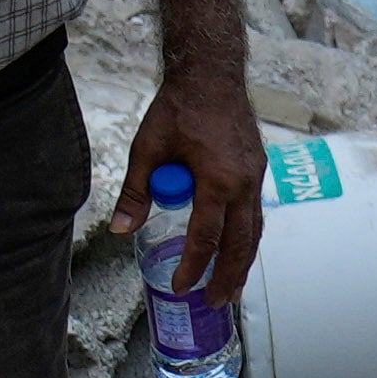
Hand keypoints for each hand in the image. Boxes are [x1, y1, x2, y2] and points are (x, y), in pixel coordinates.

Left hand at [128, 72, 263, 304]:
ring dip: (244, 261)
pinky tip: (239, 249)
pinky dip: (248, 236)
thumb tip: (119, 230)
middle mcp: (244, 182)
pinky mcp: (258, 168)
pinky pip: (256, 212)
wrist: (211, 74)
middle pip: (240, 243)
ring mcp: (256, 175)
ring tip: (233, 288)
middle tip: (216, 303)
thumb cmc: (178, 108)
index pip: (205, 238)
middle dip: (228, 277)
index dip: (192, 267)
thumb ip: (135, 193)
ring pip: (254, 230)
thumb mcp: (147, 149)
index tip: (179, 286)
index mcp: (217, 180)